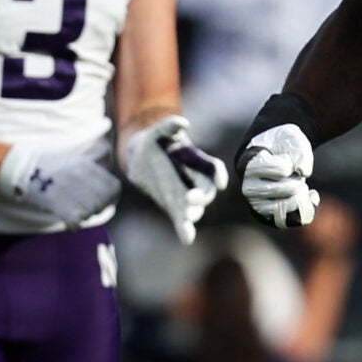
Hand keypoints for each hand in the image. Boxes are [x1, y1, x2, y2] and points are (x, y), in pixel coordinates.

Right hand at [0, 136, 119, 226]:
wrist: (20, 167)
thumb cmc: (48, 167)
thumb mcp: (75, 161)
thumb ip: (92, 174)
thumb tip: (109, 191)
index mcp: (87, 166)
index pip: (113, 188)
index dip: (111, 199)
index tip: (104, 203)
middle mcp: (80, 176)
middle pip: (102, 202)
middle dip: (97, 209)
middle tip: (86, 210)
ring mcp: (67, 188)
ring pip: (90, 212)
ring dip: (84, 216)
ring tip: (75, 213)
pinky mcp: (54, 200)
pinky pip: (75, 220)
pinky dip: (74, 224)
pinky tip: (69, 222)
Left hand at [122, 114, 227, 245]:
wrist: (142, 157)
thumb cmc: (156, 141)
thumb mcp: (159, 130)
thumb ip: (169, 125)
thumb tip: (181, 122)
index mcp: (198, 163)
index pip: (214, 170)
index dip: (218, 176)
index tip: (220, 183)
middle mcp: (196, 181)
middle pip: (206, 192)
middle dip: (201, 197)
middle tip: (189, 198)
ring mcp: (185, 195)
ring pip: (196, 208)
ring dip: (193, 213)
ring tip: (189, 219)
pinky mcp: (174, 206)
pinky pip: (181, 220)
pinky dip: (184, 230)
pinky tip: (186, 239)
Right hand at [241, 124, 319, 228]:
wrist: (274, 152)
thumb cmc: (282, 144)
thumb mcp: (292, 138)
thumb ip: (300, 152)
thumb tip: (304, 172)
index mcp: (248, 165)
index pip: (280, 170)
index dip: (288, 164)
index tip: (285, 160)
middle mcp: (248, 188)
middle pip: (286, 189)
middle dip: (297, 180)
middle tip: (294, 175)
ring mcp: (257, 204)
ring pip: (287, 208)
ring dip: (301, 196)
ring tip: (302, 186)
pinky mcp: (268, 215)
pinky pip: (290, 221)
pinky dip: (307, 210)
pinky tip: (313, 195)